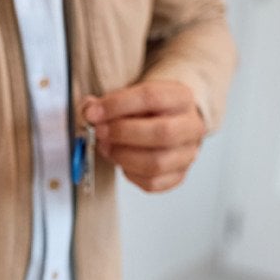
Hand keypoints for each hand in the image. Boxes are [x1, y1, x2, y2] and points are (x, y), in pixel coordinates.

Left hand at [84, 80, 204, 192]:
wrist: (169, 122)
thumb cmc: (147, 111)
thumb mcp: (130, 96)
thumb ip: (106, 103)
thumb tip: (88, 109)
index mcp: (181, 97)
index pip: (151, 97)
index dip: (117, 105)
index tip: (92, 113)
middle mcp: (191, 126)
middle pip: (162, 132)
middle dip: (122, 133)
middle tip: (100, 133)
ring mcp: (187, 153)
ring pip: (157, 163)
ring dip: (123, 156)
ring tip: (106, 148)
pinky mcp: (179, 176)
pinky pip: (152, 183)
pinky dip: (130, 174)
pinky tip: (122, 162)